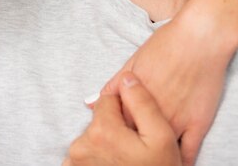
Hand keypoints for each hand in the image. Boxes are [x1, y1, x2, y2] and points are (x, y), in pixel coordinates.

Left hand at [64, 72, 180, 165]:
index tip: (137, 129)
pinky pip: (84, 156)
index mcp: (101, 130)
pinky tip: (116, 165)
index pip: (108, 100)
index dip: (127, 110)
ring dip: (106, 145)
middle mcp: (81, 146)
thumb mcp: (162, 136)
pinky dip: (96, 159)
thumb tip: (127, 79)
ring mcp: (75, 163)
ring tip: (127, 160)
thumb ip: (143, 102)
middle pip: (99, 120)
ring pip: (93, 138)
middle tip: (135, 149)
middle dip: (115, 129)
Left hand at [100, 0, 237, 165]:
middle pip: (132, 140)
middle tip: (132, 138)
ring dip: (150, 153)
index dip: (114, 129)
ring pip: (157, 150)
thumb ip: (113, 85)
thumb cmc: (167, 43)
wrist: (201, 36)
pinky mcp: (198, 124)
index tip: (117, 129)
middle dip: (128, 143)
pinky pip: (187, 155)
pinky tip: (171, 160)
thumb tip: (90, 103)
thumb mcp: (134, 61)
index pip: (113, 125)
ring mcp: (175, 120)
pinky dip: (178, 161)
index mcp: (132, 98)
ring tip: (148, 150)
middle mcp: (151, 112)